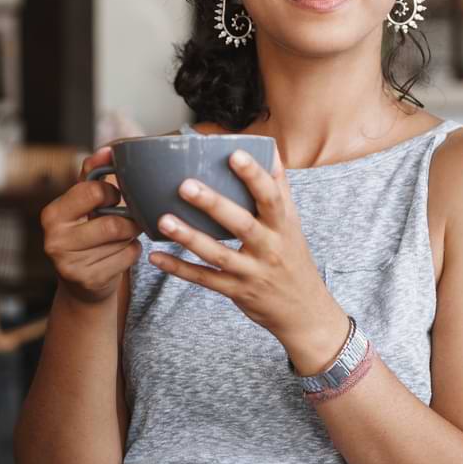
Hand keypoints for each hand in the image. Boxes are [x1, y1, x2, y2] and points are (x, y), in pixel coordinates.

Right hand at [41, 146, 143, 305]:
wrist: (82, 284)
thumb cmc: (85, 234)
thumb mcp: (82, 204)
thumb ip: (92, 175)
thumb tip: (107, 150)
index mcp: (52, 214)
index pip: (93, 192)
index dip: (112, 193)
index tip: (113, 198)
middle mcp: (55, 240)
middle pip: (112, 222)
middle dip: (127, 219)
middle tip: (127, 219)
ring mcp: (70, 264)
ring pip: (122, 240)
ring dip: (130, 236)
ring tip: (122, 236)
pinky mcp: (90, 281)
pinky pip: (128, 257)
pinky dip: (132, 252)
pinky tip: (120, 254)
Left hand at [146, 149, 347, 371]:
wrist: (305, 312)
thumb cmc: (293, 259)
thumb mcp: (293, 225)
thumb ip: (280, 189)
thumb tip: (270, 151)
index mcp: (283, 227)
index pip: (271, 197)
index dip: (254, 176)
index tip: (234, 154)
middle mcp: (269, 249)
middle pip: (242, 225)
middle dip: (214, 205)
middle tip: (185, 185)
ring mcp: (251, 273)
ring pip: (218, 255)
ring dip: (190, 238)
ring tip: (164, 220)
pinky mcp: (236, 291)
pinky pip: (205, 280)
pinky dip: (180, 269)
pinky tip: (157, 257)